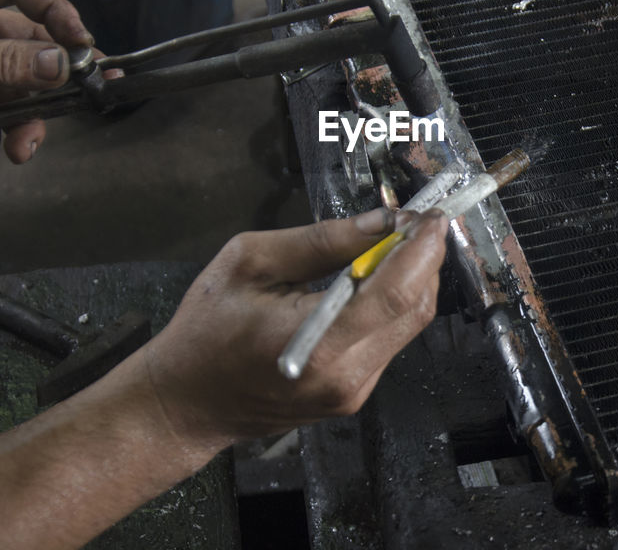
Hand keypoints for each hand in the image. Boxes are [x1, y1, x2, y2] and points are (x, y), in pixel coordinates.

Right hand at [140, 208, 449, 450]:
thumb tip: (380, 221)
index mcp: (318, 342)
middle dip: (424, 259)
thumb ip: (322, 241)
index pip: (396, 292)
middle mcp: (345, 375)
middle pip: (415, 309)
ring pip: (409, 325)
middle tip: (416, 222)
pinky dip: (391, 305)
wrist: (186, 403)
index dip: (423, 249)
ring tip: (392, 245)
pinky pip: (389, 341)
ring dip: (411, 280)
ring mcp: (352, 392)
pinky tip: (372, 280)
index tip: (431, 215)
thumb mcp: (251, 262)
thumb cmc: (206, 332)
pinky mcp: (353, 396)